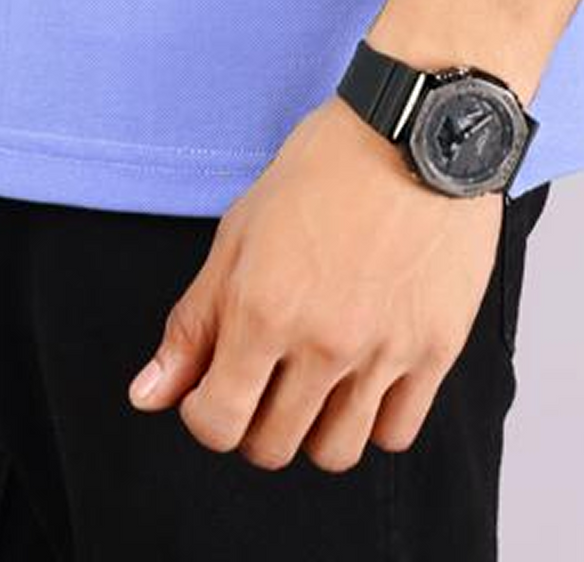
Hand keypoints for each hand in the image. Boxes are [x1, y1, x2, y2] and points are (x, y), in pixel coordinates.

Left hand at [125, 93, 500, 468]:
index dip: (203, 417)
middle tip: (261, 382)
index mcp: (263, 310)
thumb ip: (192, 323)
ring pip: (335, 453)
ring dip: (312, 431)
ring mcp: (383, 352)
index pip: (217, 424)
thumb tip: (148, 396)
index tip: (212, 391)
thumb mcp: (238, 233)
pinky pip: (396, 434)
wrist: (415, 130)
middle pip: (273, 447)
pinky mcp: (435, 351)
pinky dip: (373, 420)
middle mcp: (323, 343)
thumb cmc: (323, 168)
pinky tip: (362, 379)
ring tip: (311, 385)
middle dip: (254, 424)